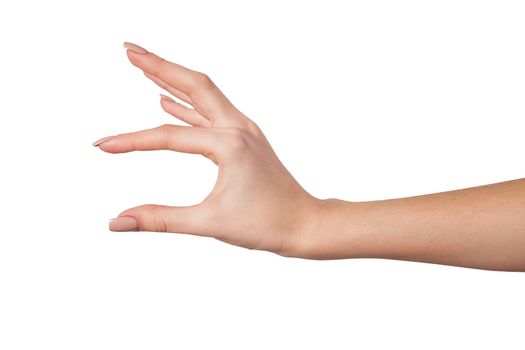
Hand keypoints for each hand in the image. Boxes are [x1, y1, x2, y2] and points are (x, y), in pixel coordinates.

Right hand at [93, 42, 321, 256]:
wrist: (305, 224)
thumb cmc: (266, 224)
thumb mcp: (210, 223)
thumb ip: (161, 219)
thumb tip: (118, 222)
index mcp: (230, 144)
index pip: (170, 136)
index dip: (132, 140)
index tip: (102, 145)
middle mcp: (238, 128)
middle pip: (194, 84)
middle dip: (159, 65)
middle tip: (129, 50)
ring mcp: (244, 130)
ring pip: (204, 94)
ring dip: (173, 77)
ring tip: (144, 64)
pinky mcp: (245, 139)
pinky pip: (211, 112)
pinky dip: (188, 102)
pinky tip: (168, 100)